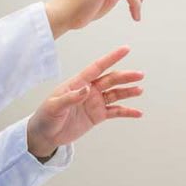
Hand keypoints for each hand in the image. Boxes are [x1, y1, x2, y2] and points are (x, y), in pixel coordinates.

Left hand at [26, 45, 143, 157]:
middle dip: (125, 77)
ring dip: (128, 92)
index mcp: (78, 83)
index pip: (97, 68)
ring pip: (115, 94)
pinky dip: (127, 112)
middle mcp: (89, 90)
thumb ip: (71, 98)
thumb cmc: (46, 117)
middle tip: (139, 75)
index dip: (111, 58)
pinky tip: (137, 112)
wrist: (45, 135)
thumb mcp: (55, 106)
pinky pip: (115, 112)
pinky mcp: (97, 115)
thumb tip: (86, 89)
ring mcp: (94, 102)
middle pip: (110, 80)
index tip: (125, 50)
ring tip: (139, 90)